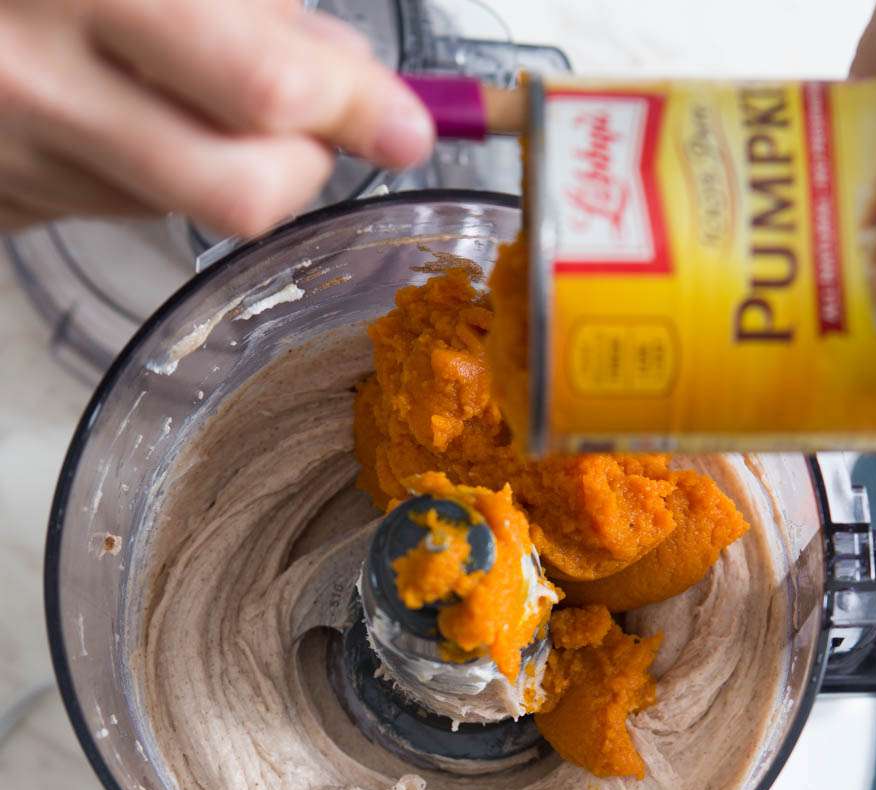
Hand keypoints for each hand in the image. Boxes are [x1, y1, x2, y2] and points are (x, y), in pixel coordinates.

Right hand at [0, 0, 433, 236]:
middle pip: (244, 191)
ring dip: (234, 161)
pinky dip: (153, 164)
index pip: (268, 84)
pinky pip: (116, 204)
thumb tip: (345, 69)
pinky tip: (119, 99)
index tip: (408, 120)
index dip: (356, 104)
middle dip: (305, 159)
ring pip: (188, 208)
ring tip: (196, 83)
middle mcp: (35, 78)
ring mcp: (6, 149)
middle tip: (314, 112)